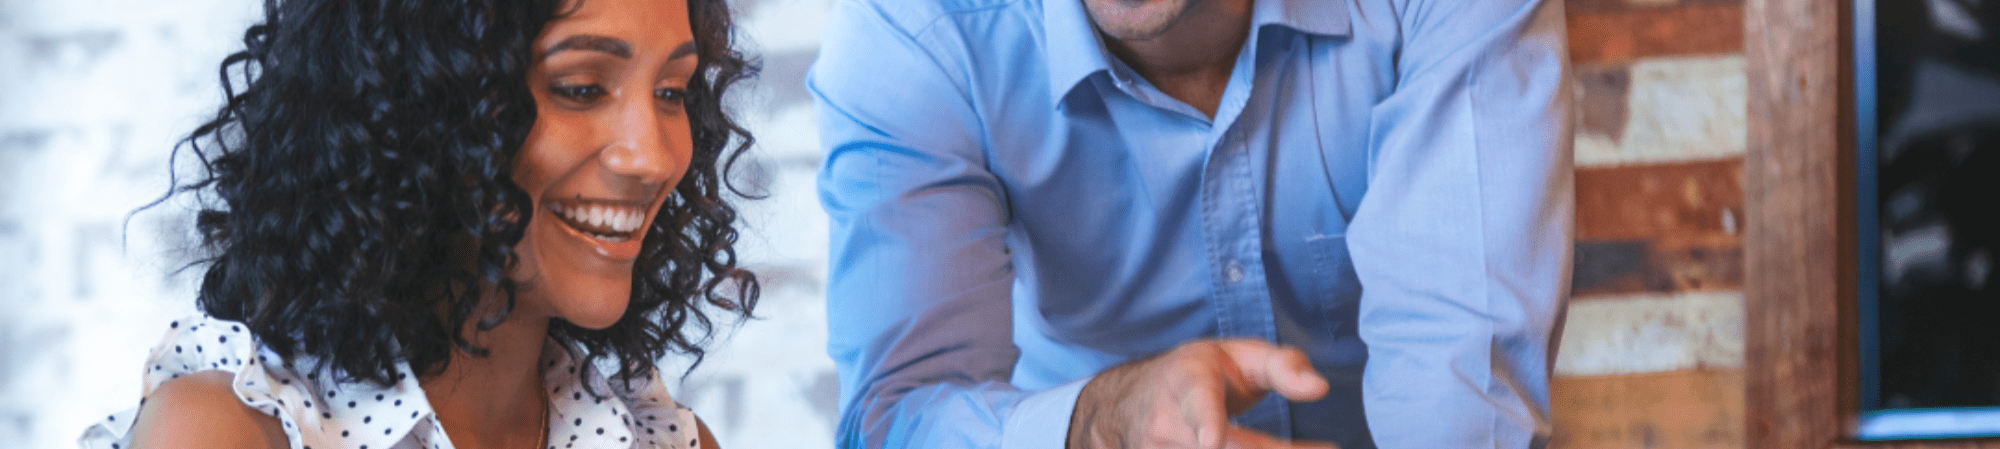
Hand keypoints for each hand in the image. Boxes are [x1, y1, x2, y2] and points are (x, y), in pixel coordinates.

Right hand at [1066, 339, 1338, 448]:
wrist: (1133, 402)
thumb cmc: (1200, 374)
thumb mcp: (1239, 355)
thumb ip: (1283, 366)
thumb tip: (1320, 388)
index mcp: (1188, 382)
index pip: (1197, 403)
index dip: (1205, 423)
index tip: (1209, 440)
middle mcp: (1167, 423)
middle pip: (1225, 448)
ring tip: (1308, 447)